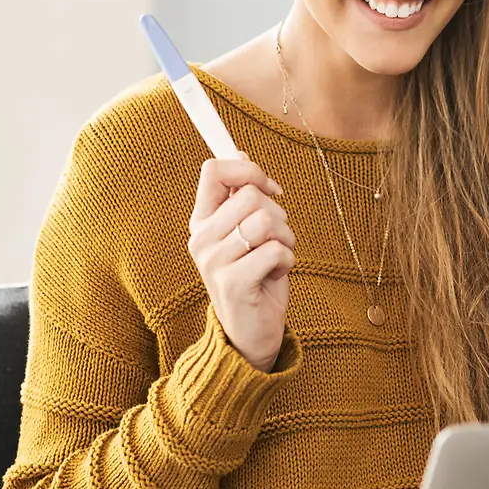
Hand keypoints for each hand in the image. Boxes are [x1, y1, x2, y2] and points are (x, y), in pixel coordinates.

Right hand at [187, 155, 294, 371]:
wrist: (250, 334)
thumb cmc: (254, 277)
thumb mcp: (245, 233)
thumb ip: (241, 197)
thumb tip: (240, 154)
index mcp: (201, 221)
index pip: (213, 170)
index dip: (249, 170)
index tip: (269, 188)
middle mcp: (201, 239)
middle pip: (250, 194)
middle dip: (277, 214)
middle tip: (274, 239)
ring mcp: (214, 261)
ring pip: (266, 221)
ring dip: (285, 238)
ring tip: (276, 257)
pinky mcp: (234, 283)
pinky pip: (276, 250)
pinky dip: (287, 260)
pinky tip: (275, 275)